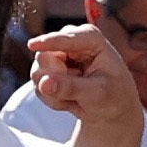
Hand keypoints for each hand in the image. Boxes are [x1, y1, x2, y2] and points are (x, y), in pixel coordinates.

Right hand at [28, 23, 144, 138]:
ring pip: (38, 72)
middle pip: (44, 56)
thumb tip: (43, 84)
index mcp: (90, 38)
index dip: (48, 43)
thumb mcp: (98, 93)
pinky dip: (51, 98)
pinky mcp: (47, 69)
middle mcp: (70, 41)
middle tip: (76, 93)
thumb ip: (70, 88)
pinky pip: (37, 85)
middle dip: (55, 79)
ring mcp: (56, 54)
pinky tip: (68, 99)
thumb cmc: (114, 96)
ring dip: (54, 93)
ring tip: (76, 97)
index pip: (64, 39)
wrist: (111, 107)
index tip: (32, 45)